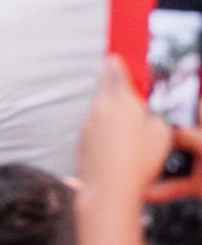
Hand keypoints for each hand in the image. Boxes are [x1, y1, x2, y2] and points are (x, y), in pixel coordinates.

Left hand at [80, 57, 174, 200]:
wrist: (109, 187)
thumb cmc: (140, 161)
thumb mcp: (161, 133)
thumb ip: (156, 114)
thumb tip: (151, 108)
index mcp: (122, 102)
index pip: (117, 73)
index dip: (118, 63)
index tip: (116, 56)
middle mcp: (101, 109)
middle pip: (102, 84)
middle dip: (107, 75)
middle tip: (109, 67)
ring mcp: (89, 124)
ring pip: (96, 104)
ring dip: (104, 99)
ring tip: (115, 100)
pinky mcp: (83, 138)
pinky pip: (92, 123)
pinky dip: (100, 120)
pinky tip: (111, 130)